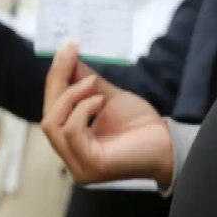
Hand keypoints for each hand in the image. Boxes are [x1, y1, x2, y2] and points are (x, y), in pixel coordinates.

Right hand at [41, 44, 173, 185]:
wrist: (168, 143)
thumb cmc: (141, 126)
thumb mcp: (108, 97)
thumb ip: (85, 82)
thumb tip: (67, 56)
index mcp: (72, 144)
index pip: (52, 111)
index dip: (55, 79)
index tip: (65, 49)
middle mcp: (71, 158)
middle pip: (48, 117)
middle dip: (58, 82)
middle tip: (71, 54)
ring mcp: (78, 166)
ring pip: (53, 124)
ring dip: (71, 96)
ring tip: (94, 85)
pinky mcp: (89, 166)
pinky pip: (71, 131)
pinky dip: (82, 110)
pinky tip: (100, 101)